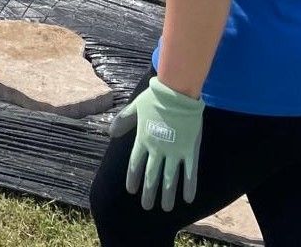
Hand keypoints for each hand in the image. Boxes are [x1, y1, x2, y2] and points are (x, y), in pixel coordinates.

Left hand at [111, 76, 205, 211]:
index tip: (131, 191)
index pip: (135, 165)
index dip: (133, 179)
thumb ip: (123, 121)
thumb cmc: (155, 98)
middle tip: (146, 206)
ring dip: (167, 195)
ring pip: (170, 179)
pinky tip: (188, 199)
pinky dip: (189, 186)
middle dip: (149, 192)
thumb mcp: (135, 108)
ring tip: (165, 208)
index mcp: (143, 140)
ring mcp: (174, 151)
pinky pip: (190, 172)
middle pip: (151, 176)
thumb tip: (110, 133)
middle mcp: (157, 149)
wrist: (176, 92)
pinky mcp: (190, 150)